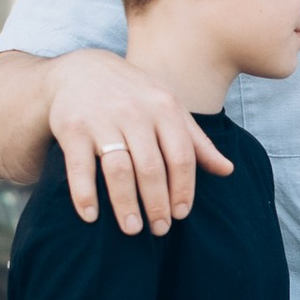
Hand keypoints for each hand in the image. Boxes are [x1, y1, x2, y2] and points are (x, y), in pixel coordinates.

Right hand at [51, 47, 231, 234]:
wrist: (81, 70)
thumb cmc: (134, 97)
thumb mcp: (168, 108)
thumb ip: (196, 141)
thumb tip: (227, 170)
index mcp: (164, 108)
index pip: (181, 156)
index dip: (183, 189)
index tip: (181, 214)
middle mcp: (134, 113)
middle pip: (151, 167)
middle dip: (157, 203)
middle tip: (159, 229)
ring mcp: (101, 120)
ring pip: (118, 169)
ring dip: (125, 204)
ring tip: (132, 229)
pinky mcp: (72, 128)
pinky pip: (79, 167)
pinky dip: (84, 194)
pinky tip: (90, 217)